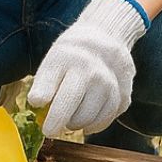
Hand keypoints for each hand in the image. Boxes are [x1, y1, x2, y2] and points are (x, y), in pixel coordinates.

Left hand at [28, 0, 147, 136]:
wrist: (107, 36)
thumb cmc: (72, 55)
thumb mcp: (52, 61)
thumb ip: (42, 85)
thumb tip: (38, 106)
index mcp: (67, 60)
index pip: (55, 90)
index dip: (49, 110)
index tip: (44, 125)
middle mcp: (91, 71)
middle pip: (73, 112)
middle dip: (58, 124)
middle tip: (52, 125)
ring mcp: (110, 83)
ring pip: (88, 121)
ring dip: (77, 123)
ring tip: (73, 111)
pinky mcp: (123, 94)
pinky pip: (105, 121)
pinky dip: (94, 122)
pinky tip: (89, 112)